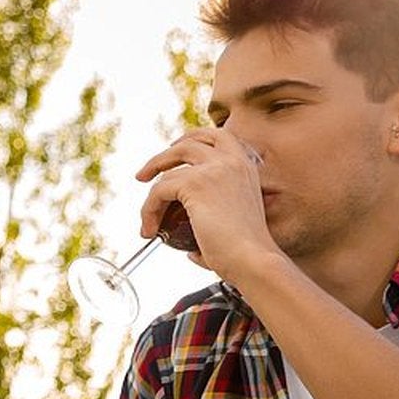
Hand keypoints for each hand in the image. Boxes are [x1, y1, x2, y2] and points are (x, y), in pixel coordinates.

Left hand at [134, 128, 270, 279]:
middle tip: (145, 173)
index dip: (192, 139)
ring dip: (151, 192)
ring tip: (146, 217)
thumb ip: (215, 226)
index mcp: (245, 166)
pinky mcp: (194, 184)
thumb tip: (193, 250)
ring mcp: (213, 169)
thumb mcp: (234, 227)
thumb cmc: (246, 255)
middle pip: (188, 143)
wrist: (253, 261)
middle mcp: (232, 161)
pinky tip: (150, 229)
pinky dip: (148, 210)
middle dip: (163, 155)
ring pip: (168, 168)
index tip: (174, 149)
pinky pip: (159, 191)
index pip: (217, 136)